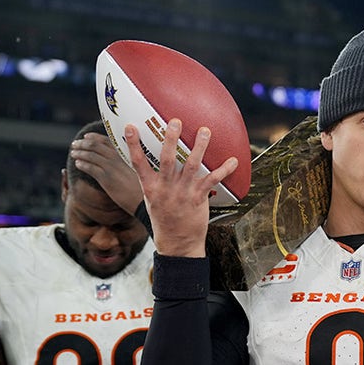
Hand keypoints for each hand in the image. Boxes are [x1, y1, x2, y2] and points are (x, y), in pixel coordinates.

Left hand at [70, 132, 143, 214]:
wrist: (142, 199)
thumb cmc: (141, 186)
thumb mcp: (137, 168)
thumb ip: (125, 161)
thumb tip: (115, 160)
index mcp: (124, 153)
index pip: (106, 140)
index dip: (94, 137)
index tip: (86, 136)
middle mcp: (117, 157)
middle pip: (95, 145)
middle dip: (82, 143)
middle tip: (75, 144)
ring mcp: (111, 167)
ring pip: (90, 155)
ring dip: (79, 153)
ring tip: (73, 153)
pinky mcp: (106, 178)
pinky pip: (90, 168)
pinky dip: (82, 164)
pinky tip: (77, 164)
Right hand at [125, 119, 238, 257]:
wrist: (178, 243)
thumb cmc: (165, 218)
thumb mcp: (152, 200)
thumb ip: (154, 180)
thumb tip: (154, 159)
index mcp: (150, 187)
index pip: (138, 163)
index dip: (133, 144)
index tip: (130, 126)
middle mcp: (165, 188)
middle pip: (166, 159)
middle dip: (170, 139)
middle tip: (175, 121)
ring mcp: (182, 192)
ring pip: (191, 165)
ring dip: (199, 147)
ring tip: (205, 131)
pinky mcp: (198, 198)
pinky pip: (212, 180)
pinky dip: (224, 170)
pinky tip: (233, 161)